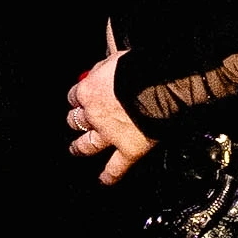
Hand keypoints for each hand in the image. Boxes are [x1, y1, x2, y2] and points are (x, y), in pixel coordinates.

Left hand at [67, 24, 155, 185]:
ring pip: (88, 145)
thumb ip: (106, 63)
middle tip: (74, 122)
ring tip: (75, 150)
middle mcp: (94, 115)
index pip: (75, 96)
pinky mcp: (128, 150)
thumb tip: (103, 60)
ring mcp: (110, 134)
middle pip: (76, 120)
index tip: (81, 97)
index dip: (79, 97)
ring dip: (80, 148)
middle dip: (76, 120)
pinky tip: (104, 181)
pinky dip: (109, 175)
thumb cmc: (143, 67)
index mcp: (89, 90)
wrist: (163, 85)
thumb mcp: (117, 57)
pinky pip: (116, 166)